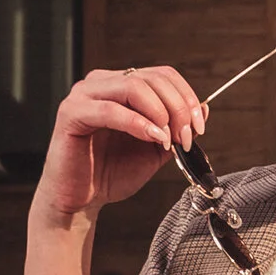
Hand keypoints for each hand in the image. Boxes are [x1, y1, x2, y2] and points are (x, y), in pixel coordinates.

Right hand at [30, 65, 208, 232]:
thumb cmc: (109, 174)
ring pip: (134, 86)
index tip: (198, 126)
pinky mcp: (72, 113)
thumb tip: (203, 109)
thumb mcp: (154, 151)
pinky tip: (151, 137)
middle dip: (177, 108)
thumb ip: (175, 129)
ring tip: (166, 140)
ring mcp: (85, 95)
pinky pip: (110, 109)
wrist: (80, 200)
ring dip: (160, 113)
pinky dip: (137, 123)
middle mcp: (103, 84)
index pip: (162, 75)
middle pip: (152, 78)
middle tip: (185, 137)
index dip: (186, 97)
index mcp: (121, 87)